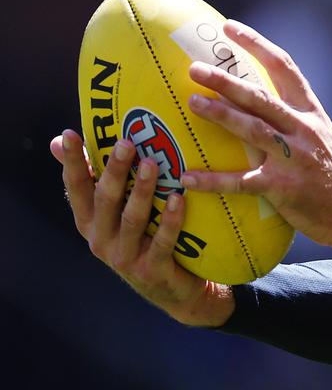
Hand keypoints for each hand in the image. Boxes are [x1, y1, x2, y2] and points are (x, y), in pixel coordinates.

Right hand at [51, 129, 232, 326]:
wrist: (172, 289)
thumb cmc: (143, 239)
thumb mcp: (115, 213)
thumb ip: (94, 180)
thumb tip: (57, 142)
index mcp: (90, 222)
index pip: (76, 188)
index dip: (72, 163)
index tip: (69, 135)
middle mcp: (101, 239)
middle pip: (105, 200)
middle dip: (114, 170)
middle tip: (126, 142)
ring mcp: (125, 256)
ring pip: (132, 219)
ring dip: (143, 190)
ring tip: (153, 163)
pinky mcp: (151, 269)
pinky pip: (162, 241)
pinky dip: (171, 220)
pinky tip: (180, 199)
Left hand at [182, 20, 331, 275]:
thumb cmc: (329, 171)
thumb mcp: (319, 133)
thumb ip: (291, 115)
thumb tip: (253, 96)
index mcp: (310, 112)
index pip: (284, 67)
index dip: (256, 45)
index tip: (229, 28)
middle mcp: (302, 129)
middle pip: (260, 97)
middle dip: (226, 80)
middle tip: (195, 68)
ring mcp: (292, 158)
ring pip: (251, 129)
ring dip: (220, 114)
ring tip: (192, 103)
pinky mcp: (281, 187)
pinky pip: (240, 182)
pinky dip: (212, 180)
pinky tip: (187, 178)